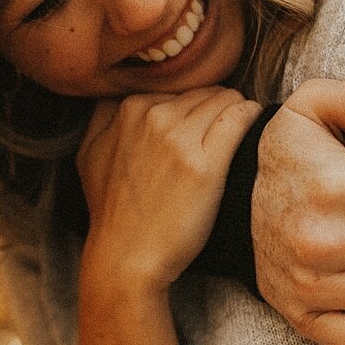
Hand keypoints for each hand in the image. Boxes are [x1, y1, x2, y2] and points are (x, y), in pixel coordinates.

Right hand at [76, 87, 263, 291]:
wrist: (126, 256)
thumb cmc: (113, 210)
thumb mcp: (90, 153)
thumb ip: (104, 116)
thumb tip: (122, 95)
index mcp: (127, 109)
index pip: (180, 88)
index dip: (195, 108)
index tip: (201, 128)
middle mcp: (152, 116)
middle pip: (207, 91)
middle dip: (217, 109)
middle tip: (222, 135)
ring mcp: (179, 138)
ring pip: (227, 99)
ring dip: (238, 113)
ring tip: (237, 136)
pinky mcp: (206, 162)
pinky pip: (242, 117)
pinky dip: (252, 117)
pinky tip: (254, 126)